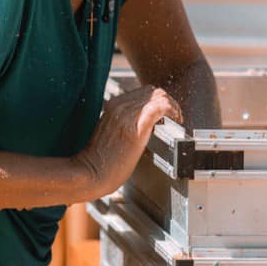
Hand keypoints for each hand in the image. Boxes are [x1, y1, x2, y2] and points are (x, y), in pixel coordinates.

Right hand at [72, 84, 180, 199]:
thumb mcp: (111, 132)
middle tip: (175, 114)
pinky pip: (161, 107)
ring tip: (176, 118)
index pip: (142, 92)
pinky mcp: (136, 126)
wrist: (90, 173)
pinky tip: (176, 119)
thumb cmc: (100, 160)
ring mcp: (127, 115)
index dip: (158, 99)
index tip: (166, 110)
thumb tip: (145, 121)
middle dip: (168, 100)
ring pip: (159, 96)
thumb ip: (124, 122)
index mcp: (113, 106)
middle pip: (152, 92)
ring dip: (172, 105)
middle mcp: (120, 106)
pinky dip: (172, 110)